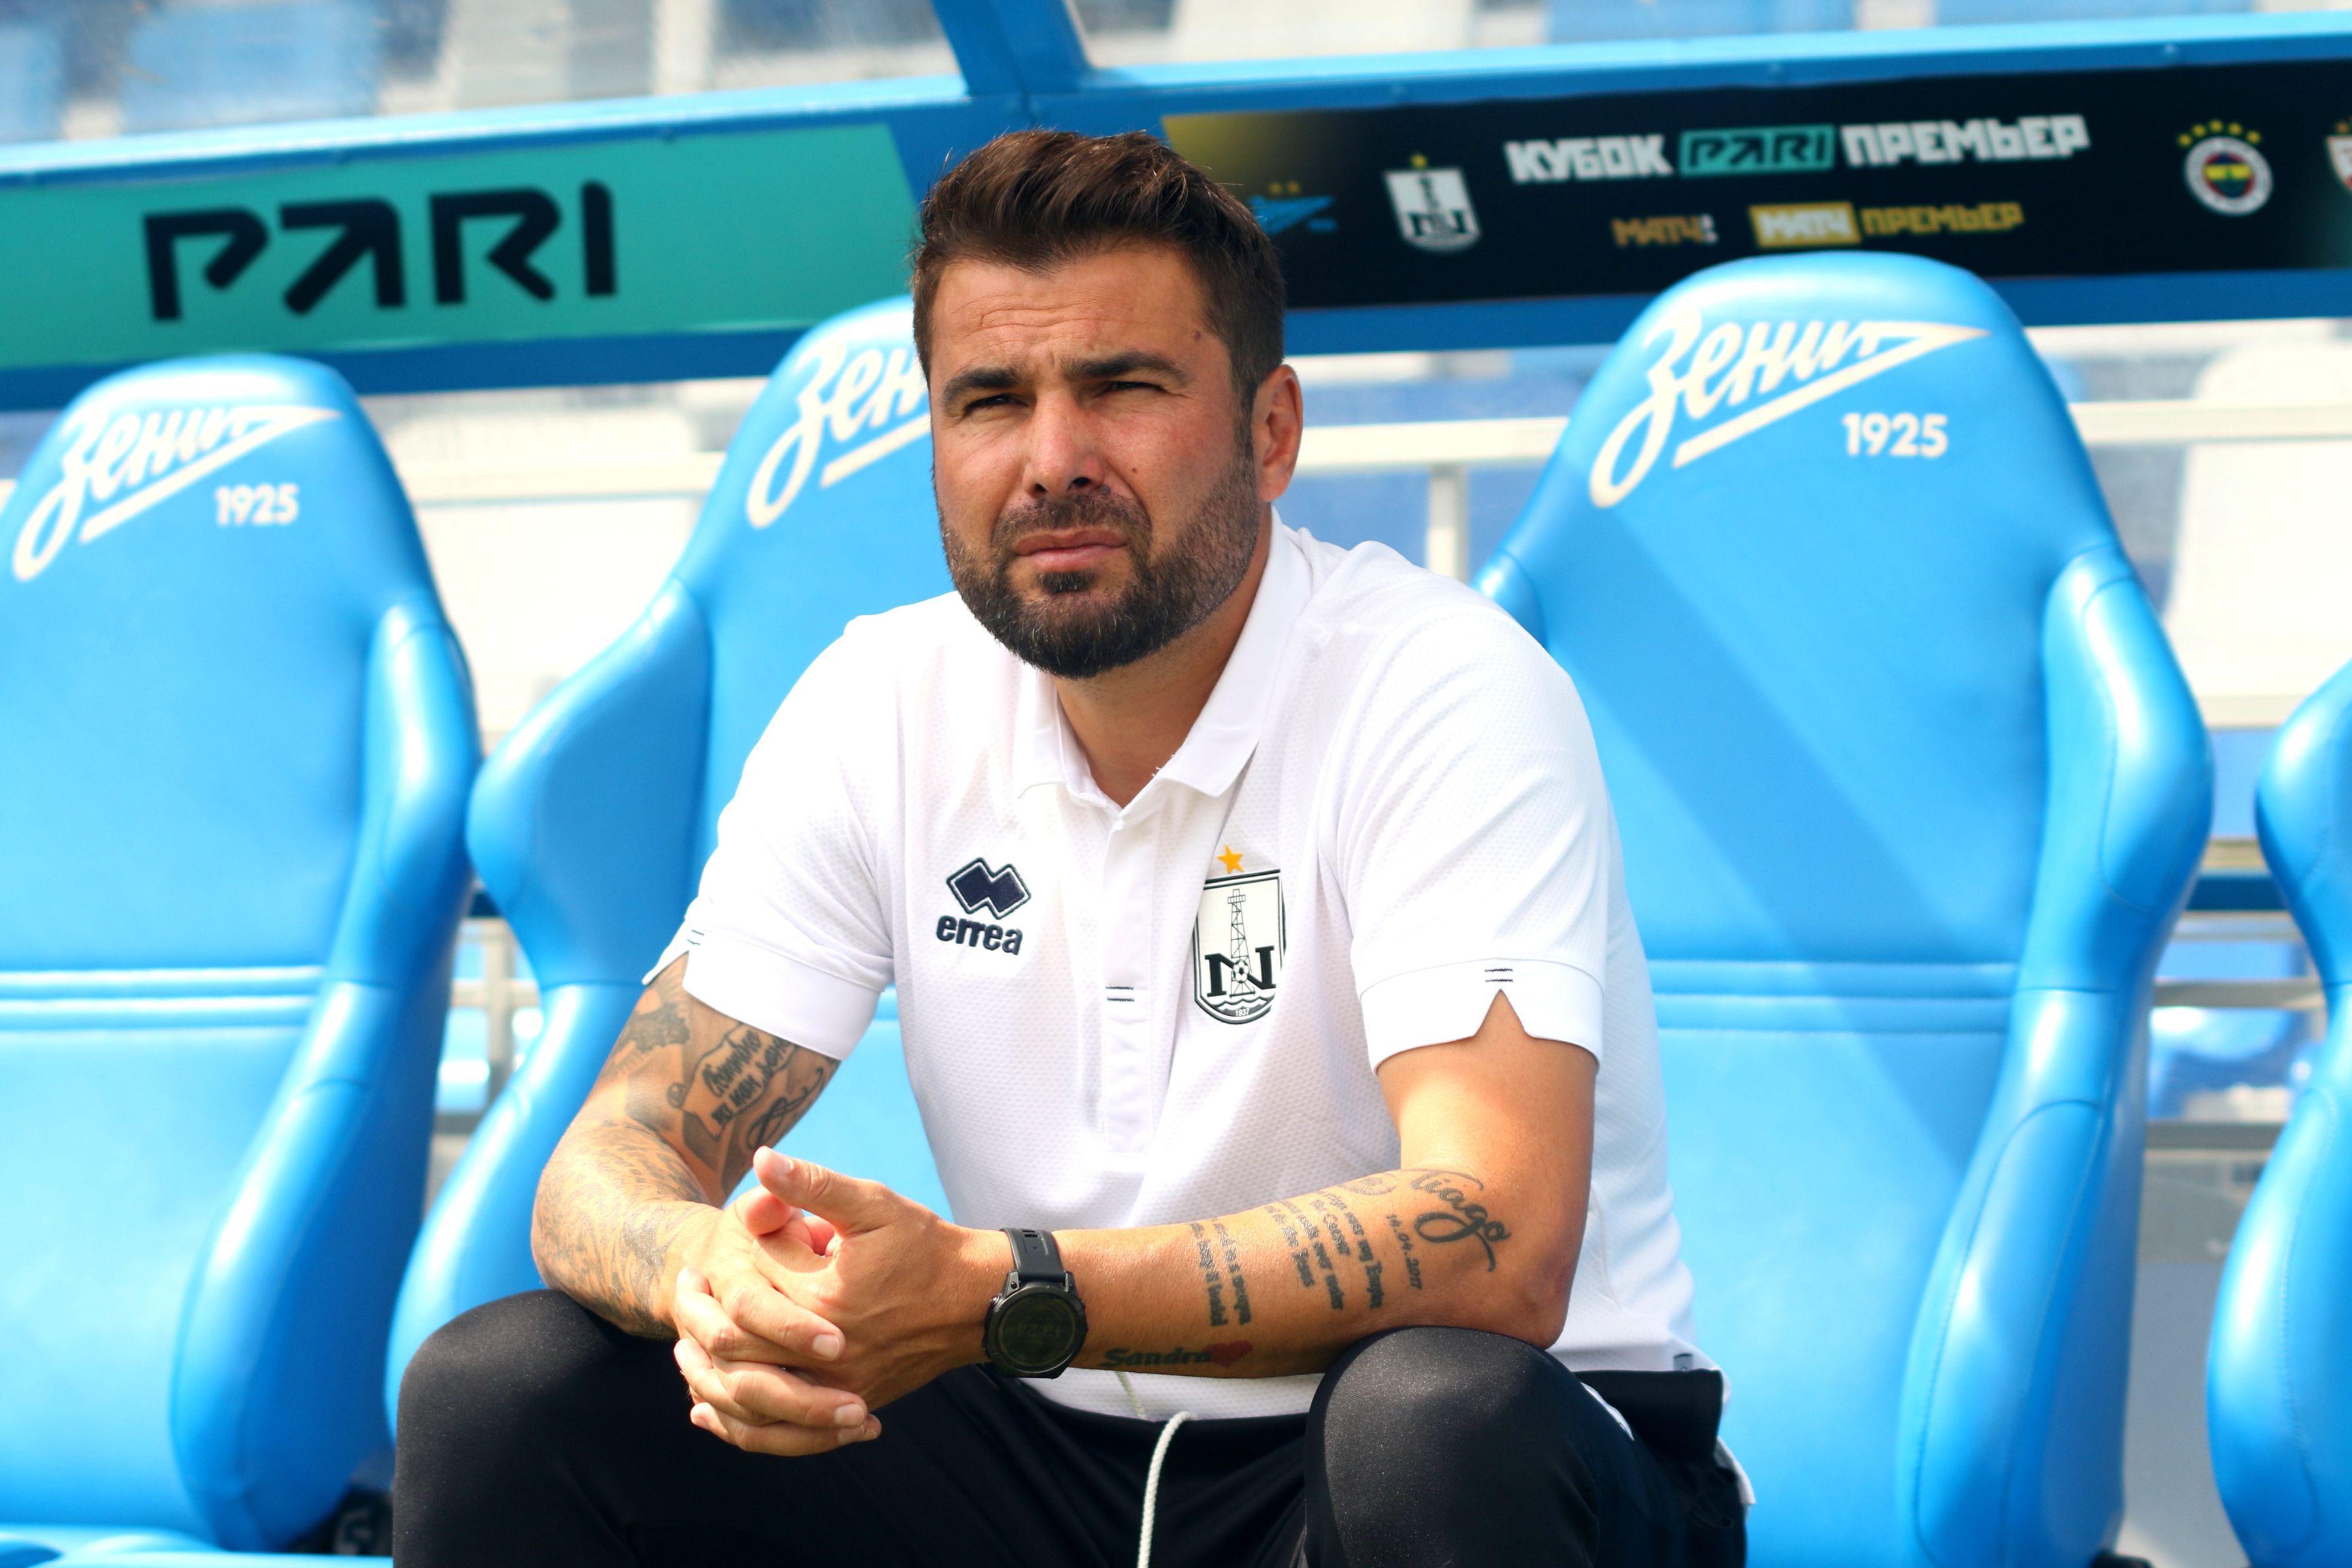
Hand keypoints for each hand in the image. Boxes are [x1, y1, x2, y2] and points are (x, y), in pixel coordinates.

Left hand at [689, 1150, 998, 1430]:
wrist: (978, 1301)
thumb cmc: (925, 1247)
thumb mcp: (872, 1205)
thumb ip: (814, 1185)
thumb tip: (763, 1159)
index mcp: (823, 1299)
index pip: (748, 1284)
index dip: (730, 1259)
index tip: (718, 1243)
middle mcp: (825, 1352)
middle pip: (733, 1345)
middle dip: (699, 1317)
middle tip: (682, 1290)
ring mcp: (837, 1386)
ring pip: (748, 1396)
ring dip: (707, 1376)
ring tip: (684, 1351)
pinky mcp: (849, 1405)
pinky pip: (780, 1432)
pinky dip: (739, 1425)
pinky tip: (707, 1412)